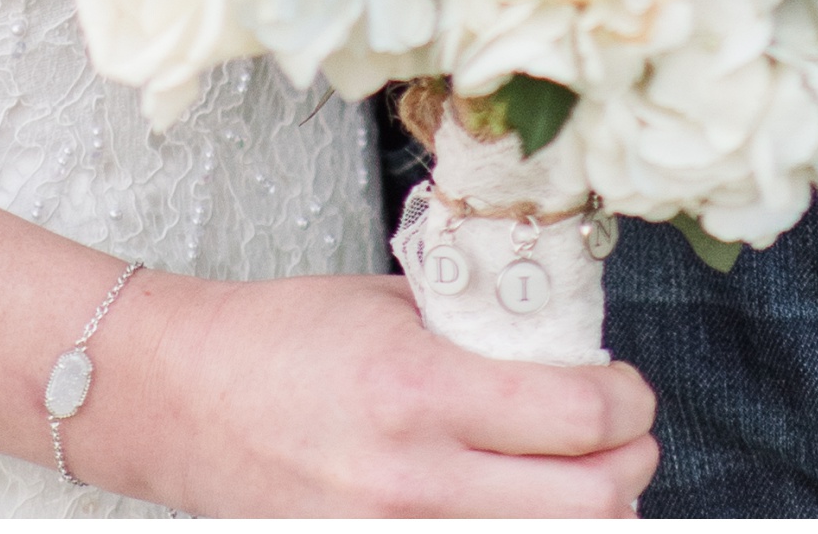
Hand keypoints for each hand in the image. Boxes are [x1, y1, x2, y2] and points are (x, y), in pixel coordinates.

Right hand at [97, 267, 655, 517]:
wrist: (185, 399)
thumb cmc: (280, 339)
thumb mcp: (389, 305)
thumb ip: (478, 332)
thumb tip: (565, 349)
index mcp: (420, 388)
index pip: (578, 415)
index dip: (629, 401)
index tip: (628, 388)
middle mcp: (414, 479)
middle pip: (588, 504)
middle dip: (632, 466)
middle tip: (629, 437)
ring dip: (591, 515)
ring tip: (588, 480)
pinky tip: (525, 509)